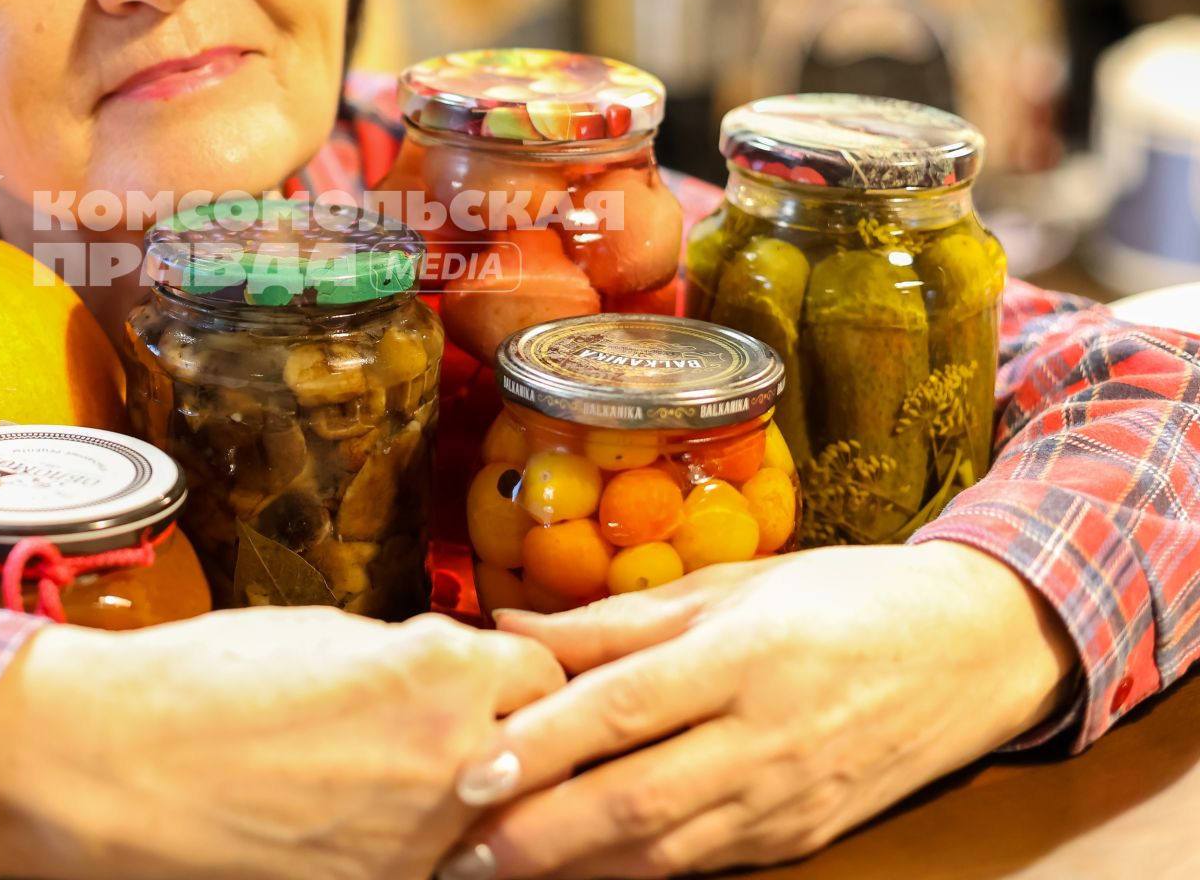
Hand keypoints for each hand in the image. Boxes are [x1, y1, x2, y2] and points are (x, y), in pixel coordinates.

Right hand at [0, 606, 564, 879]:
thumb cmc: (198, 683)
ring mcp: (420, 843)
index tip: (494, 675)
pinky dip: (422, 845)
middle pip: (544, 750)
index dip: (517, 671)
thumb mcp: (320, 632)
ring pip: (497, 822)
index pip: (543, 671)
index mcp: (440, 672)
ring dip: (476, 800)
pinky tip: (369, 821)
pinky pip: (435, 866)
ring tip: (415, 781)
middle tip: (477, 731)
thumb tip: (447, 669)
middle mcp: (451, 760)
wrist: (110, 768)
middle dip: (519, 736)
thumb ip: (406, 656)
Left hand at [440, 543, 1076, 878]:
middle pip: (633, 801)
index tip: (468, 772)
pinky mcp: (802, 837)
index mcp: (742, 657)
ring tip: (495, 868)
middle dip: (538, 835)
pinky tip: (579, 868)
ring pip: (664, 851)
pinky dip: (636, 870)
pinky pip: (704, 862)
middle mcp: (764, 738)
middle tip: (456, 848)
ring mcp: (786, 799)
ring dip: (575, 867)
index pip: (620, 709)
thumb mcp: (734, 585)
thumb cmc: (848, 597)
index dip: (540, 746)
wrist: (979, 650)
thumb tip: (511, 626)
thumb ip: (617, 619)